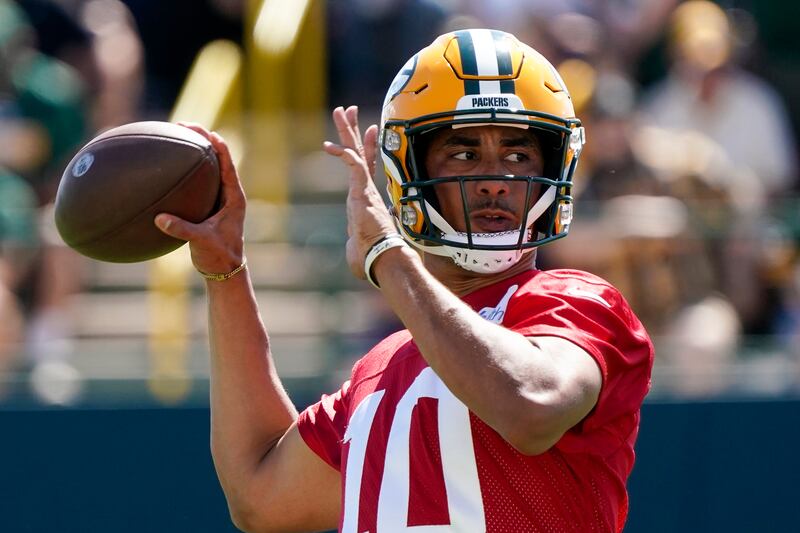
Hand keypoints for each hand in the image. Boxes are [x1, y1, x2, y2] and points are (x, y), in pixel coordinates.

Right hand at [154, 123, 245, 273]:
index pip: (227, 164)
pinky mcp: (209, 206)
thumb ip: (183, 230)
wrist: (225, 270)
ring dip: (195, 152)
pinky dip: (186, 170)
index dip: (218, 145)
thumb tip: (160, 218)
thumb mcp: (201, 242)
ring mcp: (219, 199)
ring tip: (177, 135)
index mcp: (234, 198)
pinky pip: (198, 182)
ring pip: (208, 168)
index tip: (205, 131)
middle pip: (218, 158)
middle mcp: (228, 194)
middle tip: (184, 124)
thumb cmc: (219, 256)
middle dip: (202, 140)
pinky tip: (168, 166)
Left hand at [323, 106, 397, 279]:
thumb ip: (357, 247)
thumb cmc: (373, 257)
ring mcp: (366, 188)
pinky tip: (328, 146)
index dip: (367, 148)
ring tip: (340, 111)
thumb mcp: (360, 249)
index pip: (367, 167)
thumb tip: (357, 257)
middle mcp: (369, 189)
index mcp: (369, 199)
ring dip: (346, 131)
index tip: (369, 131)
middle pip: (361, 153)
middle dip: (354, 130)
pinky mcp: (363, 190)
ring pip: (356, 152)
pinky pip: (352, 164)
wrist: (383, 256)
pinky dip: (342, 153)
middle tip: (349, 110)